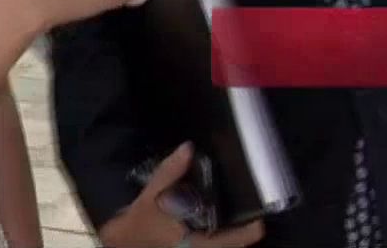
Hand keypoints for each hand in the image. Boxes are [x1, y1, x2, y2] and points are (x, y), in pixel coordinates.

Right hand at [97, 144, 264, 247]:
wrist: (125, 239)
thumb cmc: (140, 219)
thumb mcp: (152, 193)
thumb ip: (170, 171)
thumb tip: (188, 147)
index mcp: (195, 243)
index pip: (234, 241)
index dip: (251, 228)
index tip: (262, 213)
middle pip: (236, 245)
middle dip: (247, 227)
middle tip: (257, 204)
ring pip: (228, 245)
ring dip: (238, 232)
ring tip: (247, 209)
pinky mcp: (197, 245)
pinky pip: (218, 243)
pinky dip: (226, 233)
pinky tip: (226, 217)